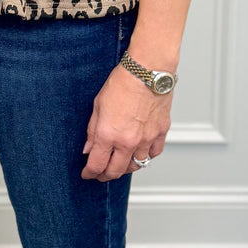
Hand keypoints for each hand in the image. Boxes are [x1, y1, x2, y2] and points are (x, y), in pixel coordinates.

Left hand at [81, 64, 169, 181]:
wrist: (147, 71)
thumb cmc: (123, 82)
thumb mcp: (97, 106)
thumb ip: (92, 131)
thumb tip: (88, 148)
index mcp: (108, 134)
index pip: (96, 164)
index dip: (89, 173)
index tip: (87, 173)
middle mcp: (128, 141)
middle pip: (116, 171)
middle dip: (105, 175)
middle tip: (100, 174)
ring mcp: (146, 139)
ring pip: (136, 166)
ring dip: (125, 168)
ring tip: (119, 164)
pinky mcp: (160, 133)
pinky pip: (153, 154)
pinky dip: (146, 157)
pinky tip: (139, 153)